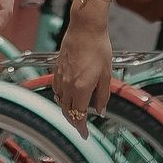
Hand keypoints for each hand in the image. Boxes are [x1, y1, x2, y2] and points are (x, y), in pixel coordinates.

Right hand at [52, 6, 112, 132]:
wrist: (85, 27)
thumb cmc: (98, 47)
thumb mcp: (107, 74)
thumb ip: (103, 95)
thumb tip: (100, 110)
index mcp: (81, 88)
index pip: (79, 115)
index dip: (81, 128)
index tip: (85, 134)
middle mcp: (68, 84)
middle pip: (67, 111)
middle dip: (74, 121)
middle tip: (82, 126)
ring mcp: (60, 76)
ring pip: (60, 101)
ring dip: (67, 110)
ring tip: (76, 112)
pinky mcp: (57, 69)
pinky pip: (56, 89)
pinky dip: (61, 97)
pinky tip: (67, 95)